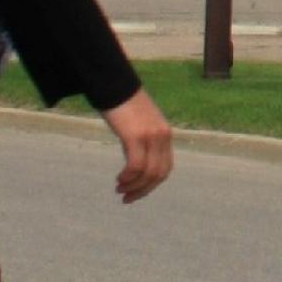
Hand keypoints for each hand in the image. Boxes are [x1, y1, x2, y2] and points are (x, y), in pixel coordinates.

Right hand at [101, 89, 173, 203]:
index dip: (152, 185)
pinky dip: (128, 177)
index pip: (165, 168)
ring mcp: (151, 136)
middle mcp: (162, 137)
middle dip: (143, 190)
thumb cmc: (124, 104)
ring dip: (134, 186)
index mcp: (165, 135)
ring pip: (148, 173)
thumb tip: (136, 165)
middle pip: (159, 174)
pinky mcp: (136, 136)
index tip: (137, 193)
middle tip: (127, 198)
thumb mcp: (139, 125)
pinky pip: (136, 165)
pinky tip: (119, 179)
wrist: (115, 83)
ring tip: (120, 190)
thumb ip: (143, 143)